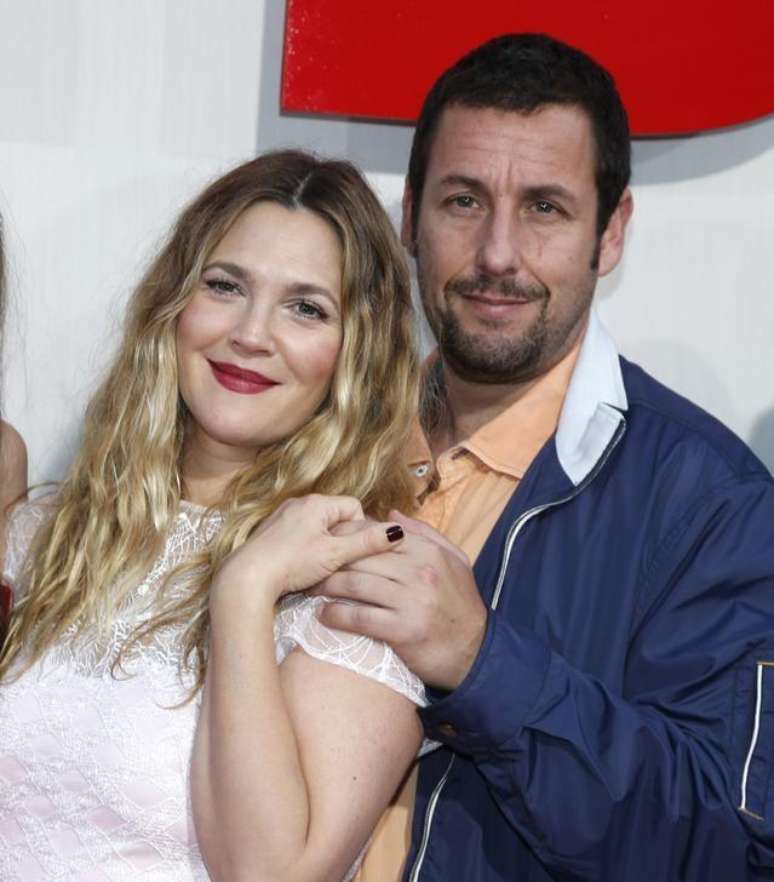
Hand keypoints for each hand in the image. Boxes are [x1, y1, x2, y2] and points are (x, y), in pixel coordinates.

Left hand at [210, 495, 403, 613]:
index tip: (351, 552)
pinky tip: (299, 568)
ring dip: (324, 545)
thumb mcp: (335, 554)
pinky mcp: (270, 531)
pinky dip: (305, 549)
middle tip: (337, 562)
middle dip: (342, 539)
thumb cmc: (292, 563)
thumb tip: (398, 532)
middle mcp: (299, 503)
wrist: (247, 577)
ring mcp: (283, 516)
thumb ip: (367, 542)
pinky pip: (300, 534)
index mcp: (317, 502)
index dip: (359, 531)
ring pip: (318, 527)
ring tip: (318, 568)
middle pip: (336, 517)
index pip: (354, 507)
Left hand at [312, 510, 487, 690]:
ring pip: (355, 585)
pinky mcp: (402, 630)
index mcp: (428, 552)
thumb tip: (390, 515)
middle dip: (331, 559)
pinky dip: (336, 615)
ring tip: (311, 586)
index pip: (378, 534)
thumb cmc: (461, 604)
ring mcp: (410, 601)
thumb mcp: (454, 560)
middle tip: (311, 562)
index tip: (328, 539)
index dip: (348, 535)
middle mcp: (418, 572)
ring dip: (327, 586)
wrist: (475, 650)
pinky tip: (323, 615)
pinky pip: (359, 618)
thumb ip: (424, 534)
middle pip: (361, 558)